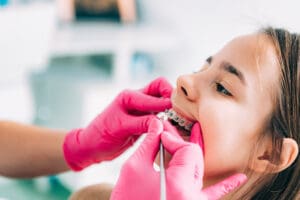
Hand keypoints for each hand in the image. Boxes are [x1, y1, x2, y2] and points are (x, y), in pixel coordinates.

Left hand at [63, 77, 172, 169]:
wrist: (91, 146)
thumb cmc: (100, 136)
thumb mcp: (120, 129)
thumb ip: (141, 123)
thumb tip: (161, 121)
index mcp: (129, 97)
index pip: (155, 93)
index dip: (167, 102)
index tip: (177, 112)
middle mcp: (136, 99)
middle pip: (160, 87)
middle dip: (171, 95)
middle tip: (180, 109)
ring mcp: (140, 109)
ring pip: (161, 99)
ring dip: (170, 106)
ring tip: (178, 117)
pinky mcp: (143, 119)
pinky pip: (159, 113)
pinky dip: (167, 116)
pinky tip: (171, 125)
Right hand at [111, 119, 246, 199]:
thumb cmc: (126, 199)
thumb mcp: (134, 169)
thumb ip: (148, 144)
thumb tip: (157, 127)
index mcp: (179, 185)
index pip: (187, 150)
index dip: (173, 138)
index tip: (160, 134)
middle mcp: (192, 195)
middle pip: (195, 158)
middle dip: (179, 143)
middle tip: (166, 132)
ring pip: (200, 170)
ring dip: (194, 152)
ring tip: (196, 132)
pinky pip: (212, 194)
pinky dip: (225, 186)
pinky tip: (238, 178)